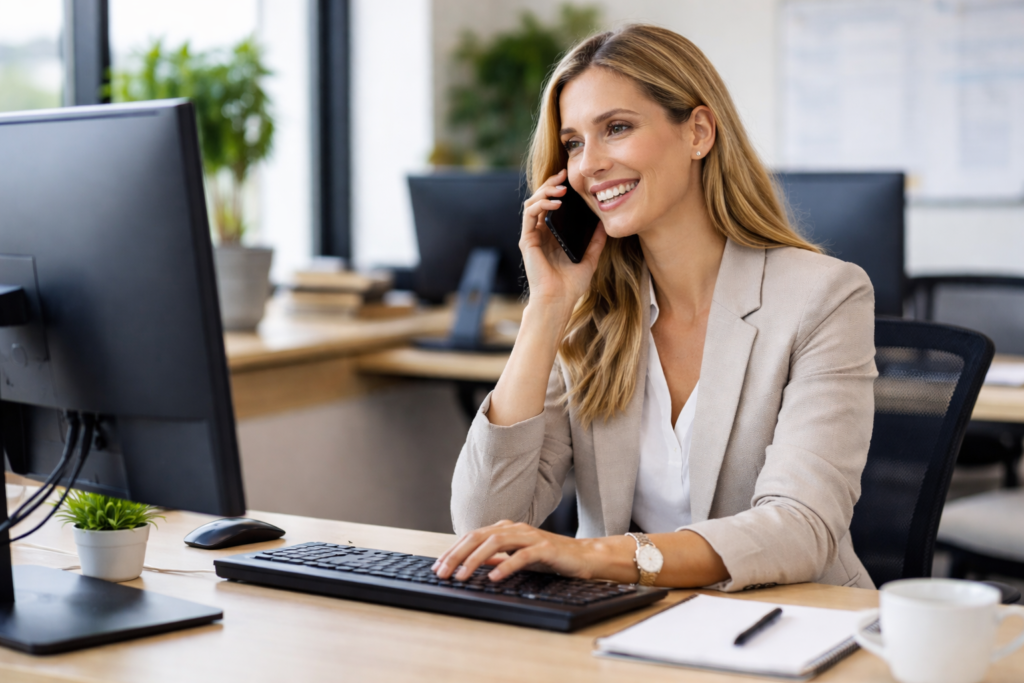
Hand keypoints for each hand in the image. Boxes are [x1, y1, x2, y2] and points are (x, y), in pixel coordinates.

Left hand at [432, 520, 599, 582]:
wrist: (583, 557)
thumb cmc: (550, 558)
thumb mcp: (517, 557)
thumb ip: (497, 558)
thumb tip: (472, 564)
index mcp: (506, 529)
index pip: (472, 536)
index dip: (453, 550)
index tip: (438, 567)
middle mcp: (516, 528)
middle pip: (479, 536)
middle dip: (457, 554)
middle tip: (442, 572)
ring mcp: (530, 536)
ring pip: (496, 542)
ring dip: (475, 559)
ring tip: (462, 576)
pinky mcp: (545, 548)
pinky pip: (521, 556)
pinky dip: (506, 566)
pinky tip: (494, 578)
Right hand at [520, 169, 606, 308]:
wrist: (558, 300)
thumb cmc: (571, 285)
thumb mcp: (590, 259)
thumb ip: (595, 241)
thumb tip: (604, 225)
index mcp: (553, 235)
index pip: (552, 205)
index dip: (559, 189)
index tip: (571, 178)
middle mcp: (541, 233)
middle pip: (541, 199)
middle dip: (551, 183)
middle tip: (565, 174)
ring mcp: (533, 236)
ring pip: (532, 203)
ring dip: (545, 191)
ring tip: (561, 188)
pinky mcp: (528, 240)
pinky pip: (530, 215)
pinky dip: (540, 204)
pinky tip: (555, 203)